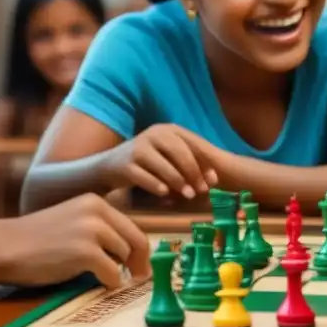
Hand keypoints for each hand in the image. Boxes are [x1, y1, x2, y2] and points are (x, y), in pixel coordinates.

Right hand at [0, 194, 150, 288]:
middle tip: (140, 279)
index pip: (131, 227)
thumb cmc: (36, 241)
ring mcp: (92, 230)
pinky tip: (103, 285)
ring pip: (125, 256)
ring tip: (110, 280)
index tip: (140, 266)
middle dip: (140, 262)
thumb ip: (98, 230)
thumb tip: (128, 253)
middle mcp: (97, 211)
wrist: (4, 247)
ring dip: (121, 272)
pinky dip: (111, 283)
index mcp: (95, 203)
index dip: (139, 249)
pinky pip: (113, 273)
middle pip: (137, 240)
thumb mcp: (72, 222)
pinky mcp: (85, 251)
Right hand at [104, 124, 218, 199]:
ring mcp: (138, 148)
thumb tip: (214, 180)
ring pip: (163, 165)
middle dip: (193, 172)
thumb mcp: (169, 157)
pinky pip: (144, 176)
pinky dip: (156, 185)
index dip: (205, 162)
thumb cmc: (148, 162)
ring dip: (178, 181)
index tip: (215, 180)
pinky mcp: (125, 164)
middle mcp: (154, 134)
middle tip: (203, 190)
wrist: (111, 166)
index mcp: (168, 130)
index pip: (192, 143)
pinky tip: (166, 194)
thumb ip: (190, 163)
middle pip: (179, 152)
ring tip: (189, 195)